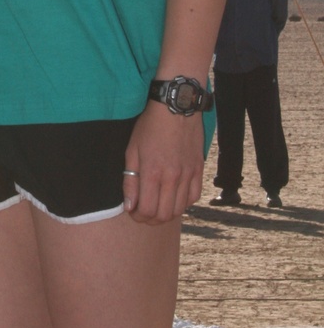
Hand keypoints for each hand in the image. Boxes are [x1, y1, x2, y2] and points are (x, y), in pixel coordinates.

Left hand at [123, 102, 203, 224]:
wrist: (176, 108)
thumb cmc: (150, 127)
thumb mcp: (132, 150)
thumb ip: (130, 181)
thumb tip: (130, 206)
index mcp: (152, 173)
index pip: (147, 211)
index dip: (138, 217)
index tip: (133, 212)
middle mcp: (172, 178)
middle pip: (164, 215)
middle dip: (151, 219)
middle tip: (143, 212)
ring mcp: (188, 175)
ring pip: (180, 210)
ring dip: (166, 214)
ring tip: (157, 206)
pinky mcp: (198, 170)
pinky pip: (194, 197)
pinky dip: (183, 203)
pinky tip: (173, 197)